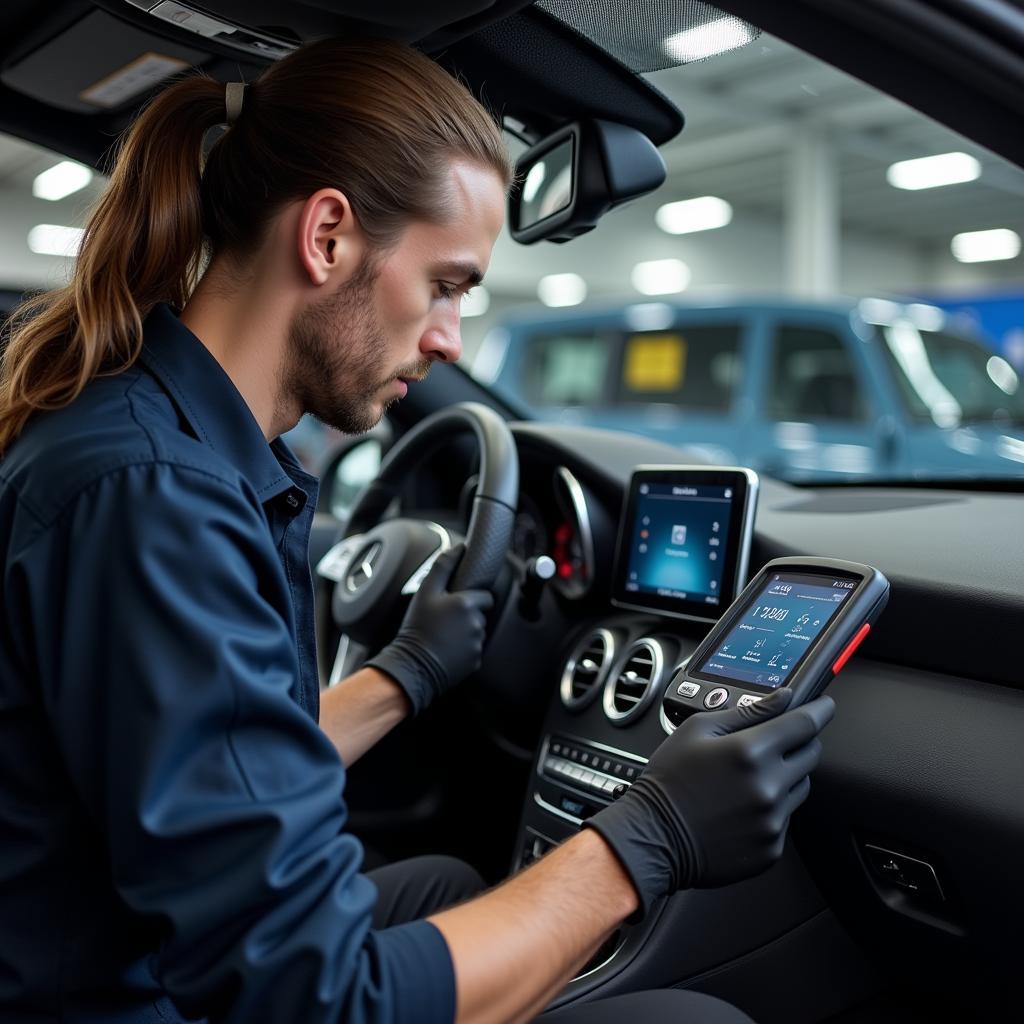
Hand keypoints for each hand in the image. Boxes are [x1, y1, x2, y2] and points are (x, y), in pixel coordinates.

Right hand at [365, 543, 492, 714]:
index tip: (456, 603)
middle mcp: (477, 623)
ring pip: (477, 631)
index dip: (472, 597)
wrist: (413, 665)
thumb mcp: (425, 592)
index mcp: (467, 604)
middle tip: (446, 619)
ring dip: (466, 631)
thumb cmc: (418, 627)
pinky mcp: (475, 660)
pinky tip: (447, 648)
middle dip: (468, 614)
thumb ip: (444, 566)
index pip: (485, 596)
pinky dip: (464, 648)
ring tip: (444, 634)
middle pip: (481, 614)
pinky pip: (473, 649)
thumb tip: (459, 547)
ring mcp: (477, 643)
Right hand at [586, 688, 834, 914]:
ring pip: (801, 786)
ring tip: (748, 779)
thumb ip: (746, 711)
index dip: (819, 710)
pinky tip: (742, 806)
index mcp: (750, 751)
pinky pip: (786, 818)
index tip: (824, 706)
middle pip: (811, 754)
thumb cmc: (669, 781)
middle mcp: (768, 786)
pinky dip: (772, 809)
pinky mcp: (772, 847)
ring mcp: (773, 820)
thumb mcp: (698, 730)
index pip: (805, 724)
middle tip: (772, 743)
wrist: (654, 836)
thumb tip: (783, 698)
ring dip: (786, 776)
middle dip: (799, 742)